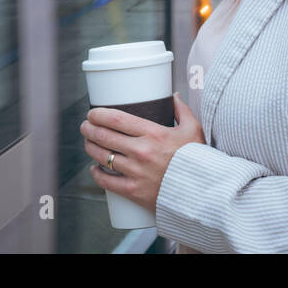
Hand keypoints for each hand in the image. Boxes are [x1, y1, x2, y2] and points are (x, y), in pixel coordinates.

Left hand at [82, 93, 205, 213]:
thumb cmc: (197, 159)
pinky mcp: (134, 191)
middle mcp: (141, 152)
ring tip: (88, 142)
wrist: (202, 192)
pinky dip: (97, 174)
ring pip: (102, 157)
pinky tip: (94, 168)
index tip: (93, 113)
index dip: (99, 114)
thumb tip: (174, 96)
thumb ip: (182, 110)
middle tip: (86, 126)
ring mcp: (136, 172)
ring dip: (90, 147)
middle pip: (104, 136)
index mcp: (153, 134)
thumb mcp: (193, 130)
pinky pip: (107, 182)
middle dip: (89, 129)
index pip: (117, 119)